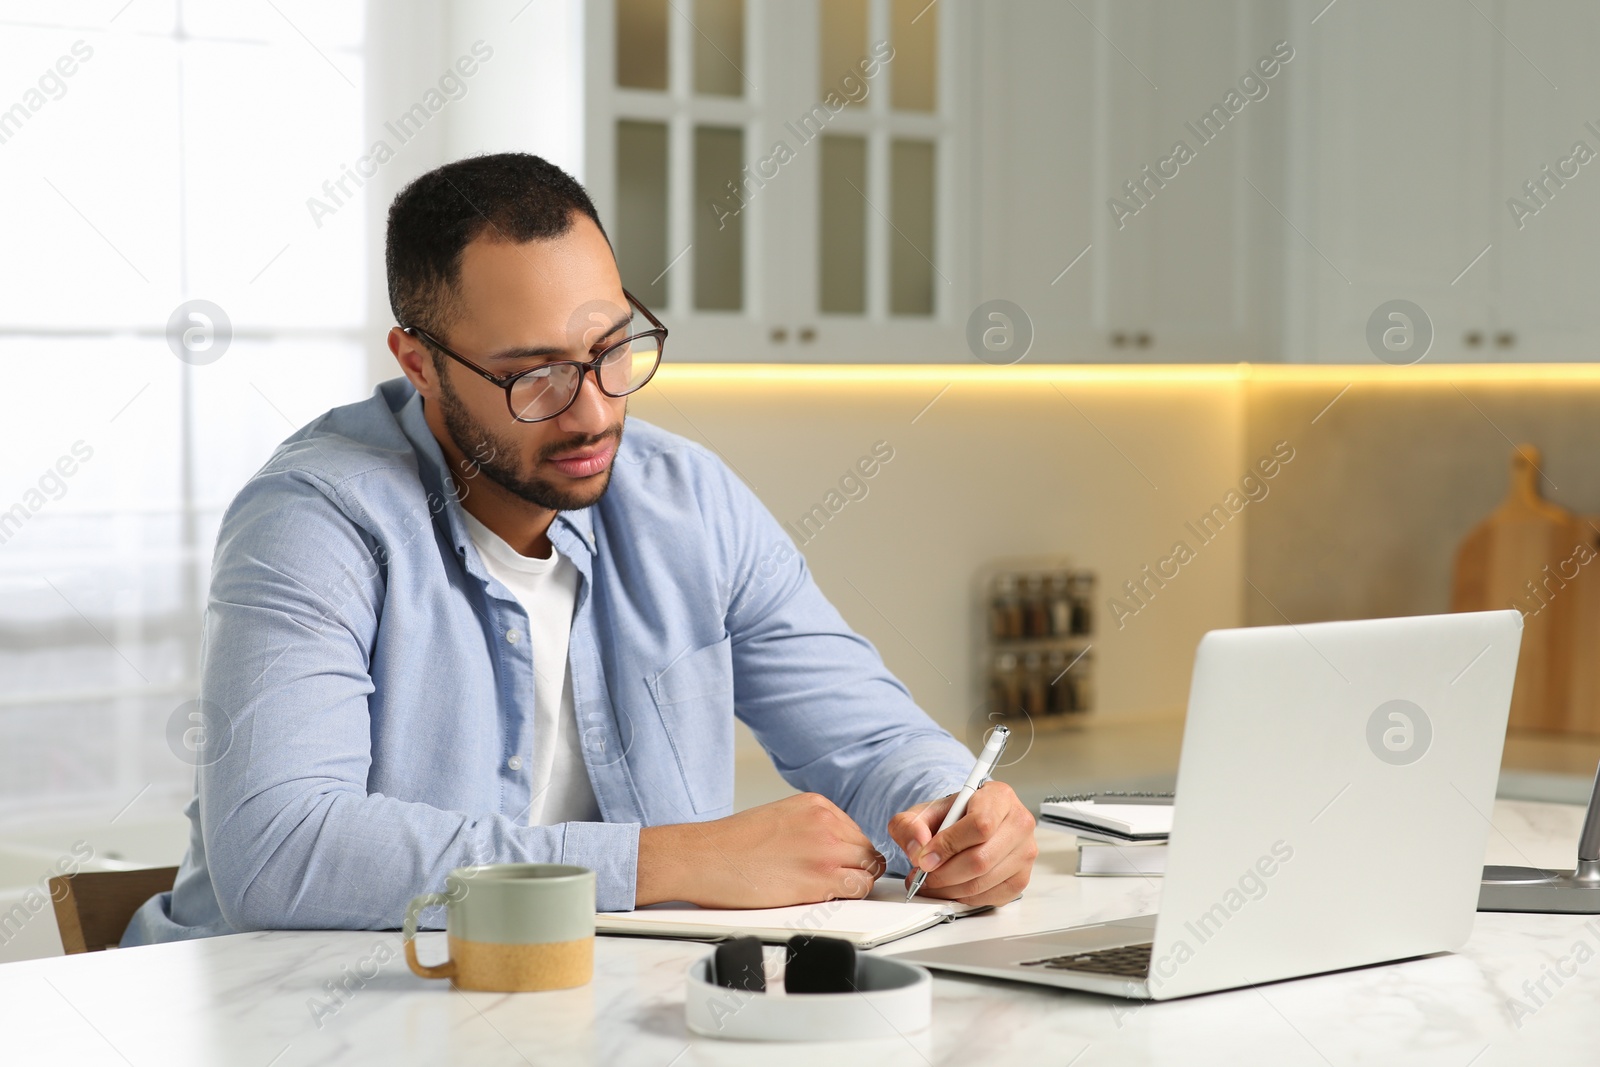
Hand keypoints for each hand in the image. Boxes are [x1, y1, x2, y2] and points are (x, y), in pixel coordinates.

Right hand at [636, 792, 885, 908]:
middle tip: (832, 883)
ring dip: (853, 884)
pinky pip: (859, 889)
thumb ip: (810, 826)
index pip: (856, 831)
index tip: (836, 866)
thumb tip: (833, 846)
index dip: (848, 854)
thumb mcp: (779, 816)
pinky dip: (849, 897)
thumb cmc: (731, 844)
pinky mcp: (820, 879)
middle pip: (866, 850)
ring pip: (869, 870)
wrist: (703, 857)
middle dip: (855, 868)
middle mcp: (825, 822)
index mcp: (816, 804)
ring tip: (823, 891)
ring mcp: (826, 849)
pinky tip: (822, 898)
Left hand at [888, 781, 1037, 907]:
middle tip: (922, 875)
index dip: (948, 845)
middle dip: (944, 873)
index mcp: (999, 797)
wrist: (966, 824)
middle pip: (981, 859)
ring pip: (983, 882)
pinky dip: (963, 898)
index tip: (925, 857)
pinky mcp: (1021, 879)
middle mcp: (1019, 823)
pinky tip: (950, 887)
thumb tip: (917, 848)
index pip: (980, 825)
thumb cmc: (952, 816)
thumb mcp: (924, 812)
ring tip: (930, 882)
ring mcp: (1024, 853)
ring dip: (949, 889)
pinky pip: (989, 897)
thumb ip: (910, 825)